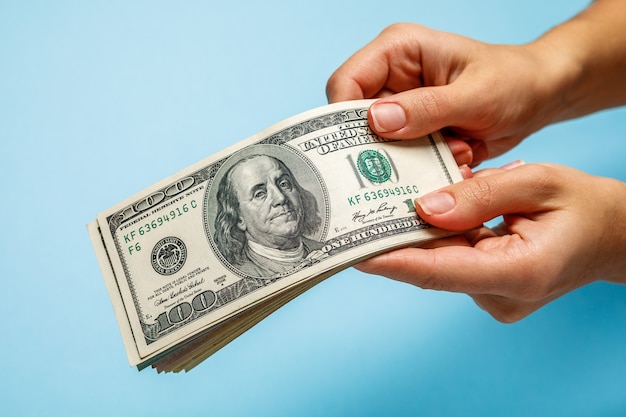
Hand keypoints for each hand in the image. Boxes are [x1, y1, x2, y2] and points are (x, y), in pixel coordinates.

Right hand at [326, 23, 574, 165]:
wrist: (539, 97)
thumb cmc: (514, 81)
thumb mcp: (476, 95)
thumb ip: (427, 108)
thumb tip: (375, 121)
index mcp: (397, 51)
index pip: (346, 82)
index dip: (343, 117)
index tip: (362, 149)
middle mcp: (391, 78)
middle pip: (354, 120)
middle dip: (381, 147)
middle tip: (415, 162)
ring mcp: (400, 109)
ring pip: (377, 146)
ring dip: (410, 161)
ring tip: (454, 152)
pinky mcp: (412, 133)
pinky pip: (400, 160)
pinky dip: (424, 168)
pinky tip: (457, 157)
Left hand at [354, 162, 625, 321]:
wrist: (613, 236)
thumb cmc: (584, 207)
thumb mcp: (539, 182)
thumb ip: (480, 195)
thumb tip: (423, 208)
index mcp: (520, 273)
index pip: (442, 271)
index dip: (394, 261)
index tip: (352, 251)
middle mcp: (502, 295)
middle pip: (433, 268)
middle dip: (392, 241)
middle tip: (348, 219)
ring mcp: (495, 299)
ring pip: (439, 264)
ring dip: (412, 235)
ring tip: (372, 207)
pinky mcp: (489, 290)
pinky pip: (451, 262)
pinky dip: (434, 238)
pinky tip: (411, 213)